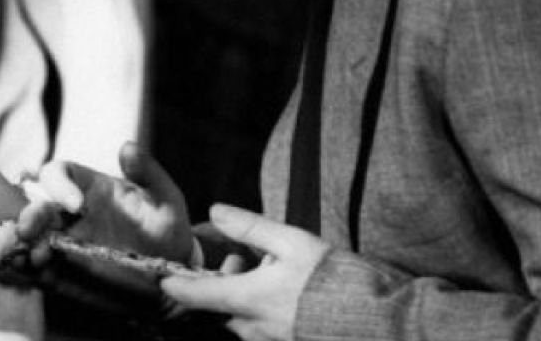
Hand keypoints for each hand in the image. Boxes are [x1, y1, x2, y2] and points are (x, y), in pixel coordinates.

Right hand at [11, 142, 193, 313]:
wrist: (173, 271)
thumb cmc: (167, 227)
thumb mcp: (166, 197)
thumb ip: (148, 172)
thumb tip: (127, 147)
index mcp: (87, 187)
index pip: (57, 174)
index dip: (58, 185)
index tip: (76, 206)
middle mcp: (69, 212)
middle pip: (36, 206)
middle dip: (30, 216)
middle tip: (29, 230)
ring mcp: (65, 241)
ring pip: (32, 237)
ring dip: (28, 244)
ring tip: (36, 257)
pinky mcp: (65, 269)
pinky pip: (39, 267)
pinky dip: (31, 268)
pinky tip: (35, 271)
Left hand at [159, 204, 329, 340]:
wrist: (377, 321)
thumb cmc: (334, 280)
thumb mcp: (291, 242)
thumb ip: (249, 228)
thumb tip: (215, 212)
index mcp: (248, 300)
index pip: (196, 295)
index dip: (175, 286)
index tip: (163, 278)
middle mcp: (253, 328)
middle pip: (219, 308)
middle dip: (221, 287)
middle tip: (239, 262)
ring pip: (241, 320)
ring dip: (243, 299)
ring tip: (269, 274)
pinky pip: (262, 330)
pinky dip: (262, 311)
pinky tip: (285, 294)